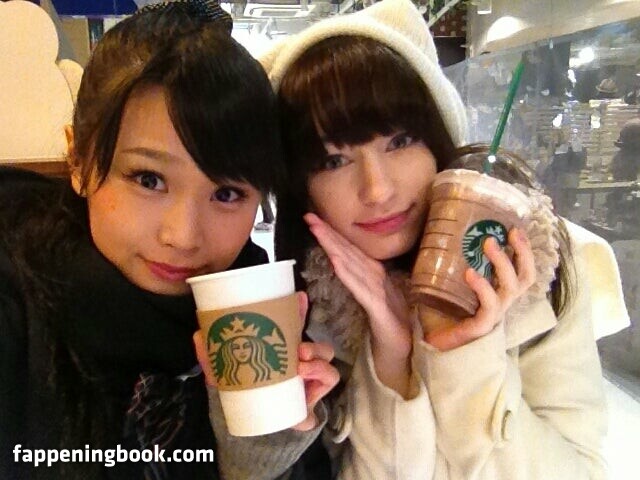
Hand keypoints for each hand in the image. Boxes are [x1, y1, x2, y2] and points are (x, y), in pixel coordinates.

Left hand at [193, 292, 338, 430]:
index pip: (295, 324)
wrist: (258, 422)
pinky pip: (328, 379)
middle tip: (299, 348)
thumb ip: (211, 357)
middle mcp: (302, 357)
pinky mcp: (317, 392)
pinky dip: (320, 376)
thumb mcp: (226, 372)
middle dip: (311, 338)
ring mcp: (313, 374)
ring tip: (301, 365)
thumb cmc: (246, 390)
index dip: (298, 309)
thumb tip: (199, 334)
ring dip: (317, 359)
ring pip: (326, 356)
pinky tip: (307, 382)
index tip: (299, 296)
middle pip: (316, 338)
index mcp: (283, 347)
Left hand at [305, 213, 411, 396]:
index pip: (351, 250)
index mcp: (375, 275)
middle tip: (309, 216)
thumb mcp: (373, 300)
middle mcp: (378, 278)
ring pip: (353, 265)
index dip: (333, 234)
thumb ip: (363, 282)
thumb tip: (346, 264)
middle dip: (329, 233)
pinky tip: (336, 261)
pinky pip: (360, 289)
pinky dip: (348, 274)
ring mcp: (379, 292)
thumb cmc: (389, 327)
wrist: (405, 353)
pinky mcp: (379, 310)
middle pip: (350, 252)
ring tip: (318, 230)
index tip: (314, 219)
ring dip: (335, 247)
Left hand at [421, 227, 535, 350]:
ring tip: (487, 244)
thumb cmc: (441, 310)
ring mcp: (493, 316)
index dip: (524, 251)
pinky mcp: (481, 327)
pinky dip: (482, 286)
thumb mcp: (450, 281)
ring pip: (509, 288)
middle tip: (505, 232)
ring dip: (501, 263)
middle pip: (525, 277)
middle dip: (521, 253)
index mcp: (498, 292)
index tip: (514, 228)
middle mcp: (502, 303)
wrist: (432, 342)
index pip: (522, 271)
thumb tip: (439, 229)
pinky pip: (489, 305)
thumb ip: (451, 261)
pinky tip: (470, 273)